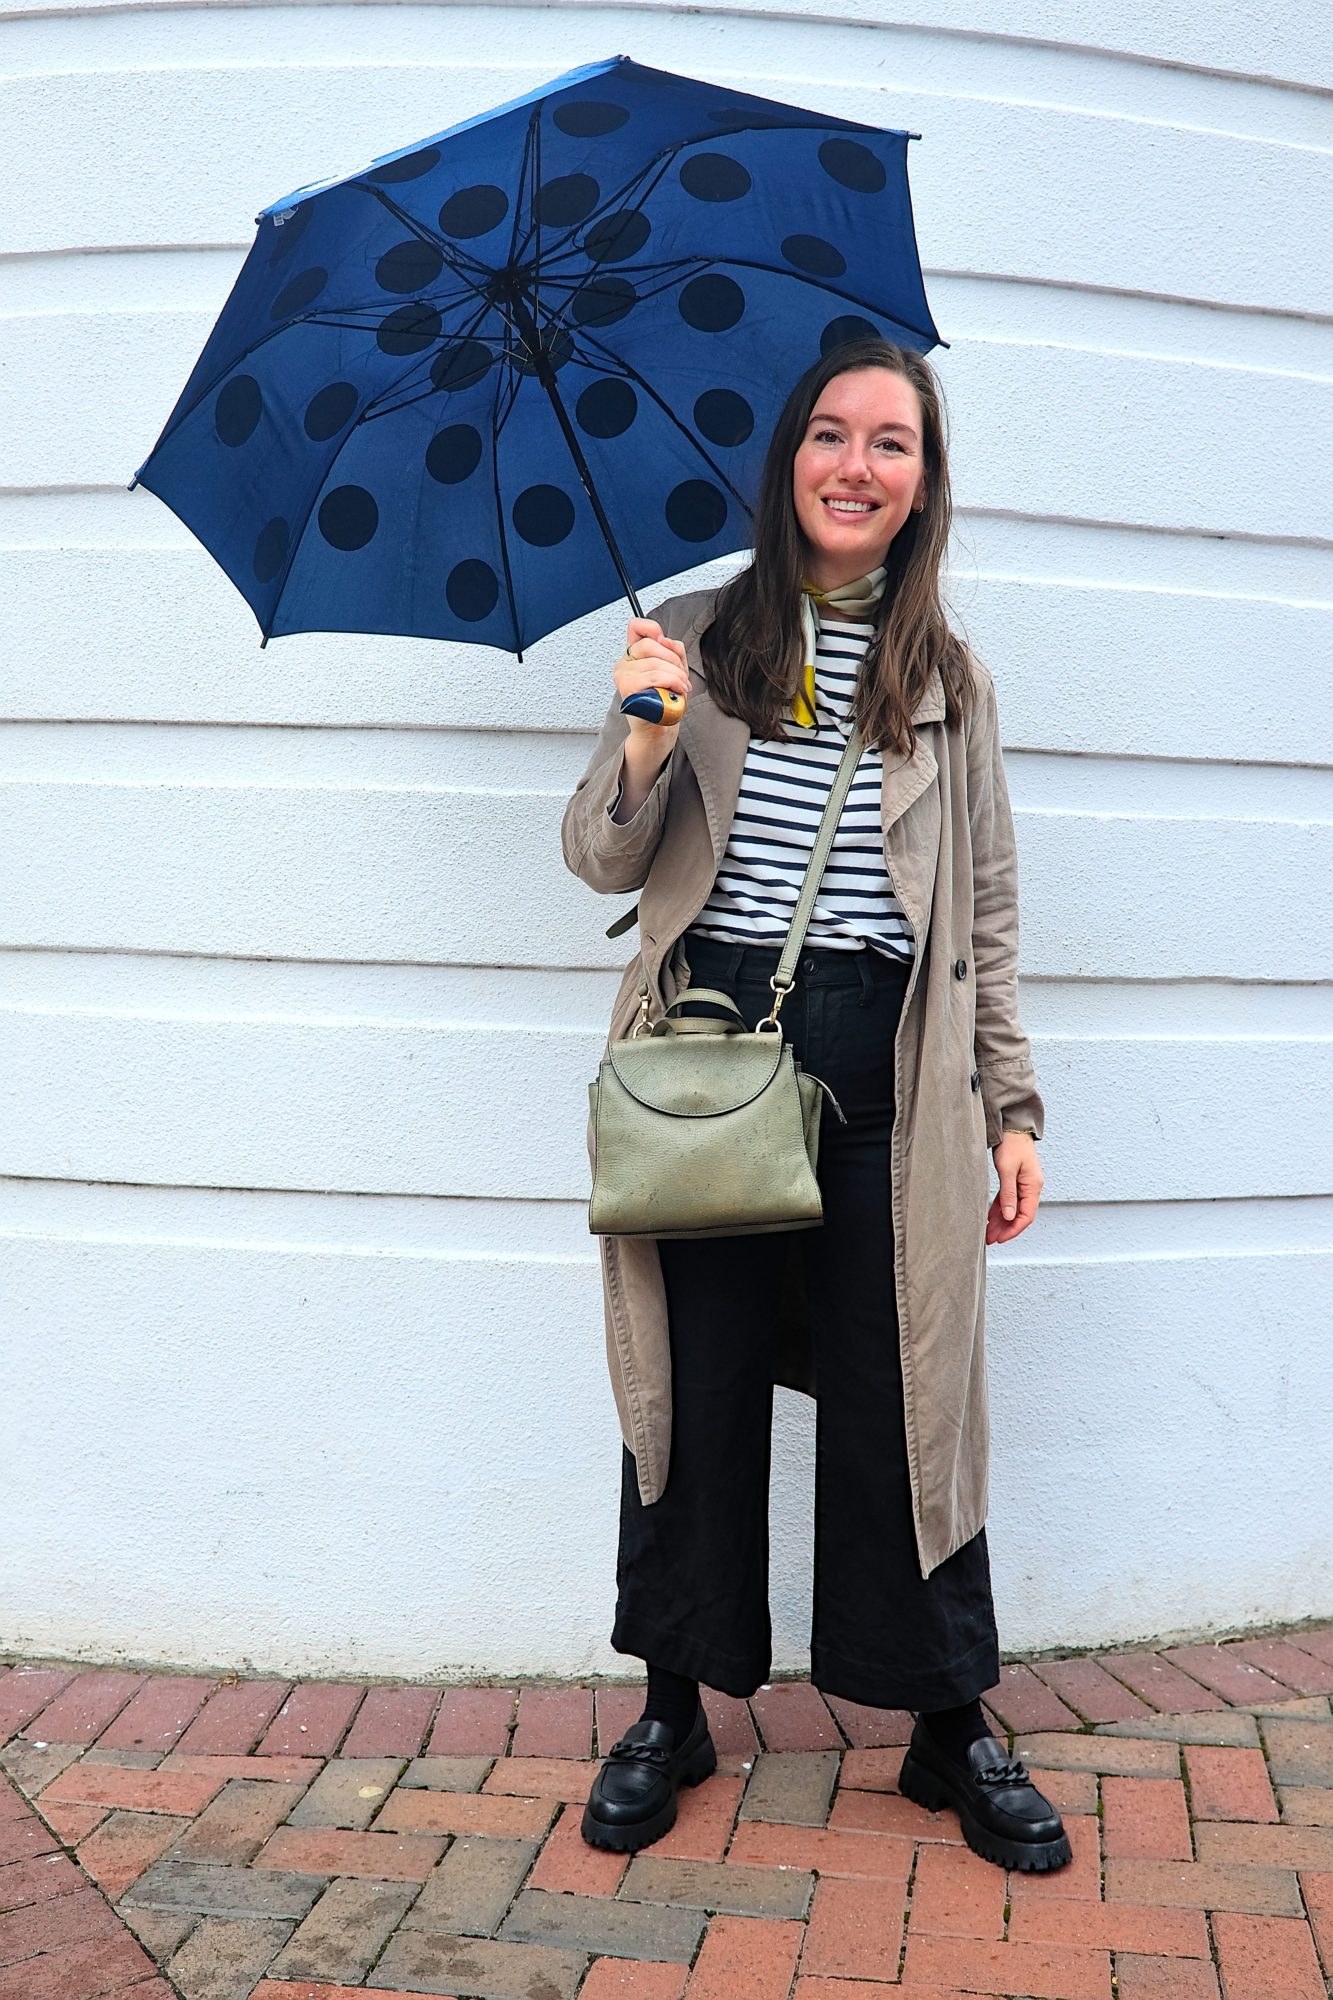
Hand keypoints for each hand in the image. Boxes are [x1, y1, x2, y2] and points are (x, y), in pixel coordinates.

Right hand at [614, 618, 689, 738]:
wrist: (658, 727)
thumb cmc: (664, 699)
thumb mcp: (675, 668)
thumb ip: (673, 649)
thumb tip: (665, 639)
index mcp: (633, 654)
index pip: (635, 627)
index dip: (651, 628)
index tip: (663, 640)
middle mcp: (623, 663)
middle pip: (650, 645)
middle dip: (673, 661)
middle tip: (681, 676)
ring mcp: (623, 676)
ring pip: (655, 664)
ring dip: (677, 676)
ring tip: (682, 687)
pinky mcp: (627, 689)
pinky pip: (654, 678)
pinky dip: (672, 683)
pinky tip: (677, 691)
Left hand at [986, 1131, 1042, 1243]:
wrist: (1012, 1127)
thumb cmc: (1012, 1145)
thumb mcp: (1007, 1170)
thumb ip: (1008, 1194)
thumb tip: (1009, 1217)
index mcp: (1033, 1187)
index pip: (1026, 1216)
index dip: (1013, 1229)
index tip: (1000, 1238)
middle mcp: (1031, 1188)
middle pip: (1019, 1215)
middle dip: (1005, 1229)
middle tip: (989, 1239)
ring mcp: (1023, 1185)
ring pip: (1012, 1209)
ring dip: (1001, 1221)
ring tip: (987, 1233)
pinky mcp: (1015, 1181)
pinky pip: (1007, 1200)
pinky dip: (999, 1210)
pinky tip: (989, 1218)